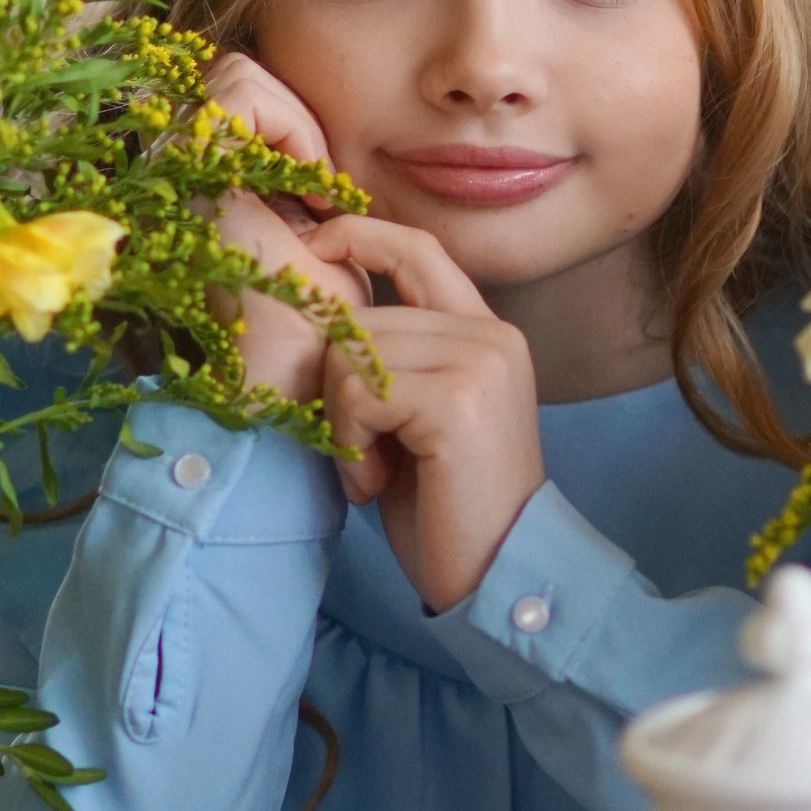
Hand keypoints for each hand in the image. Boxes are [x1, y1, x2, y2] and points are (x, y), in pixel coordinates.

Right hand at [203, 50, 345, 405]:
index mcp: (198, 188)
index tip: (320, 199)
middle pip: (231, 75)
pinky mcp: (182, 166)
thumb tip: (308, 143)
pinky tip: (305, 198)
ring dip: (292, 127)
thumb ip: (303, 183)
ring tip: (309, 197)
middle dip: (291, 120)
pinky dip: (290, 132)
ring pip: (235, 74)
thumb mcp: (320, 238)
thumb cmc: (321, 320)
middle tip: (317, 192)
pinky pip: (241, 91)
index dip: (292, 129)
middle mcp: (171, 174)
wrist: (308, 371)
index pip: (237, 94)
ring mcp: (170, 167)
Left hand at [298, 213, 543, 612]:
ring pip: (352, 354)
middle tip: (360, 455)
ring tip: (371, 471)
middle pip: (360, 318)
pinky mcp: (458, 400)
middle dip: (336, 390)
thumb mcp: (416, 416)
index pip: (417, 247)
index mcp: (486, 333)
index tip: (314, 243)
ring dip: (341, 422)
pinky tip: (374, 483)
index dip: (359, 235)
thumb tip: (321, 311)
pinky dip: (349, 442)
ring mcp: (480, 363)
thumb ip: (391, 359)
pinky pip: (360, 392)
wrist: (495, 575)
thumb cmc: (445, 506)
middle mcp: (492, 335)